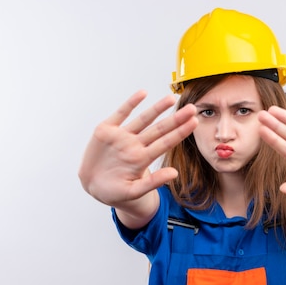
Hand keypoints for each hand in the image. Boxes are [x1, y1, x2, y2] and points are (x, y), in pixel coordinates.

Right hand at [79, 90, 197, 207]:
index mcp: (143, 159)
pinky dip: (130, 103)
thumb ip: (153, 182)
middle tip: (192, 108)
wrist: (91, 186)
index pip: (166, 143)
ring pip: (143, 119)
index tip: (194, 122)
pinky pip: (120, 114)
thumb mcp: (133, 191)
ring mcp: (121, 137)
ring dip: (157, 108)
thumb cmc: (114, 191)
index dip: (180, 132)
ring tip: (172, 98)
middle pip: (159, 129)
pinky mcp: (106, 130)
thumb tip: (174, 173)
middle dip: (176, 119)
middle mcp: (135, 145)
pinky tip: (143, 93)